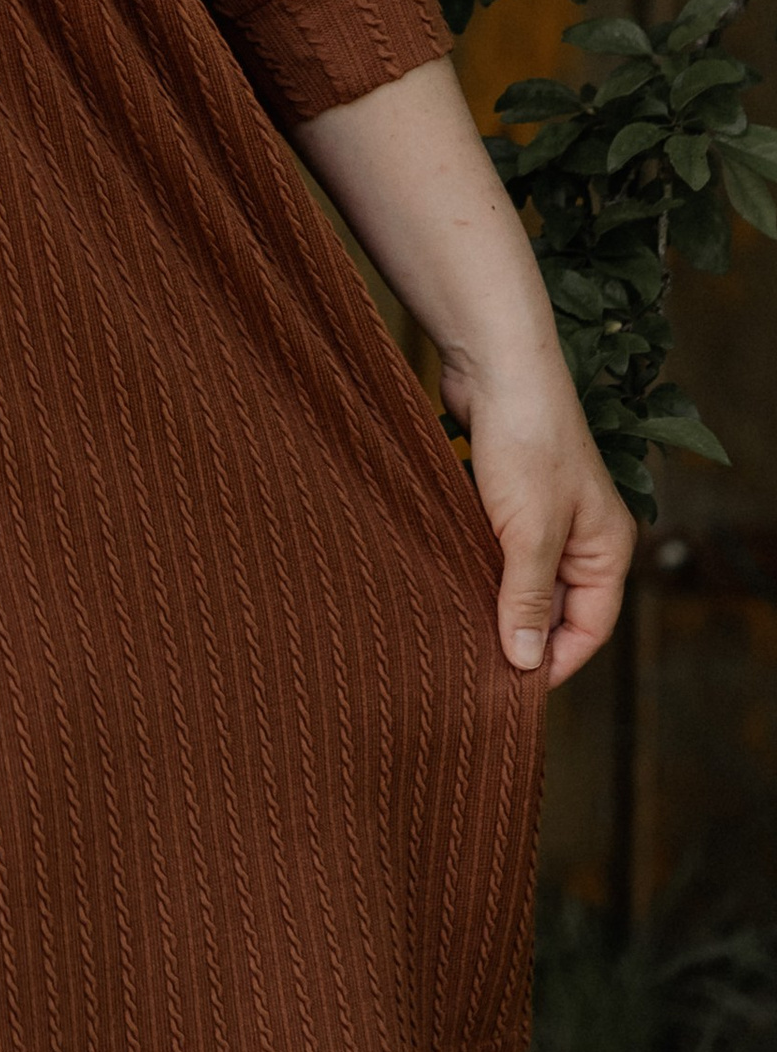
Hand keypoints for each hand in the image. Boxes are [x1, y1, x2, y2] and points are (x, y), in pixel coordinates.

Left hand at [437, 346, 636, 689]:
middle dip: (518, 633)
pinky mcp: (504, 495)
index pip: (589, 628)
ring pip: (519, 577)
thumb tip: (523, 661)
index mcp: (605, 548)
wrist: (492, 362)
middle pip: (553, 606)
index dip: (555, 661)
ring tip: (456, 631)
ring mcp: (542, 514)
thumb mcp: (530, 530)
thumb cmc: (526, 440)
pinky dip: (473, 565)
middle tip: (475, 666)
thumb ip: (526, 597)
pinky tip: (445, 582)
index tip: (513, 689)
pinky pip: (493, 548)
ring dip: (491, 599)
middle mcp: (580, 535)